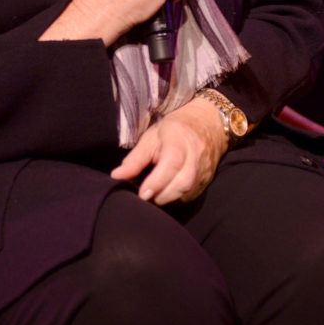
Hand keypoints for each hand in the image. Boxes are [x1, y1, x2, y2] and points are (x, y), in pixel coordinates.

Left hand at [109, 96, 228, 204]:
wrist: (207, 125)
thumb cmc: (174, 131)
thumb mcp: (151, 138)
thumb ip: (135, 159)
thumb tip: (116, 176)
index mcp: (179, 140)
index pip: (171, 163)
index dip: (157, 181)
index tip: (142, 193)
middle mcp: (195, 156)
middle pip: (182, 182)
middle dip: (161, 194)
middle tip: (145, 195)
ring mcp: (204, 170)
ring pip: (188, 192)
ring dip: (168, 198)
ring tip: (154, 195)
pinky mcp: (207, 181)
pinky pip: (191, 195)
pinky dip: (176, 199)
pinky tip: (166, 194)